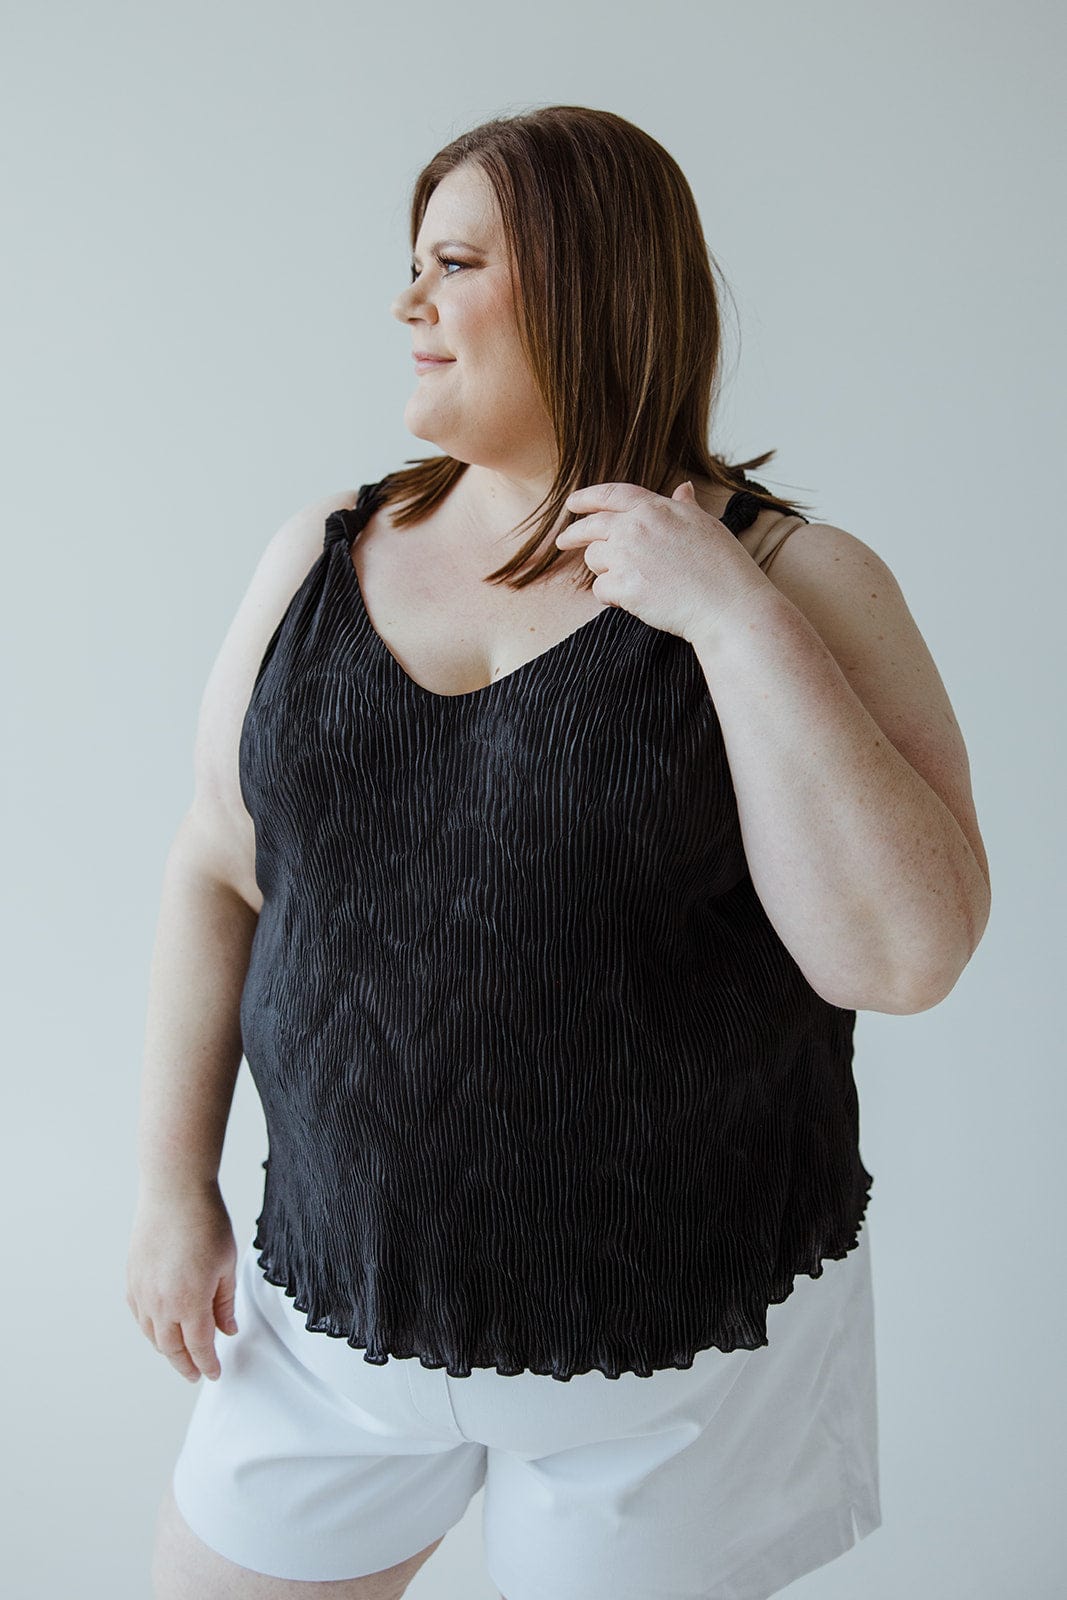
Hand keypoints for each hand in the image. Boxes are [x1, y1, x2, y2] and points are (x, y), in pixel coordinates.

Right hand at [125, 1182, 239, 1383]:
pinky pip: (139, 1315)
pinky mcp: (132, 1279)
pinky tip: (160, 1328)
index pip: (199, 1346)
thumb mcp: (226, 1265)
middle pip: (172, 1348)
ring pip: (152, 1335)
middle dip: (185, 1364)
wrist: (174, 1193)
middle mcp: (161, 1303)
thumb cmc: (206, 1223)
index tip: (215, 1373)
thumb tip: (227, 1330)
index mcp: (190, 1302)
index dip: (208, 1363)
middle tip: (196, 1373)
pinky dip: (150, 1329)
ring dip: (166, 1349)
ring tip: (180, 1354)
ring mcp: (142, 1292)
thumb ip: (224, 1303)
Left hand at [555, 479, 767, 642]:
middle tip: (564, 540)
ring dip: (603, 569)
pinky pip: (601, 590)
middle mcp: (636, 527)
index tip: (573, 502)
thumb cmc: (724, 566)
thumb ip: (685, 507)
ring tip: (628, 580)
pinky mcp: (624, 587)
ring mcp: (627, 557)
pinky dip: (610, 596)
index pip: (612, 494)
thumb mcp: (706, 525)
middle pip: (592, 526)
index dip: (588, 497)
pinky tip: (629, 600)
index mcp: (656, 508)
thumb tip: (683, 488)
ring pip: (594, 559)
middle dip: (573, 533)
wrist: (728, 604)